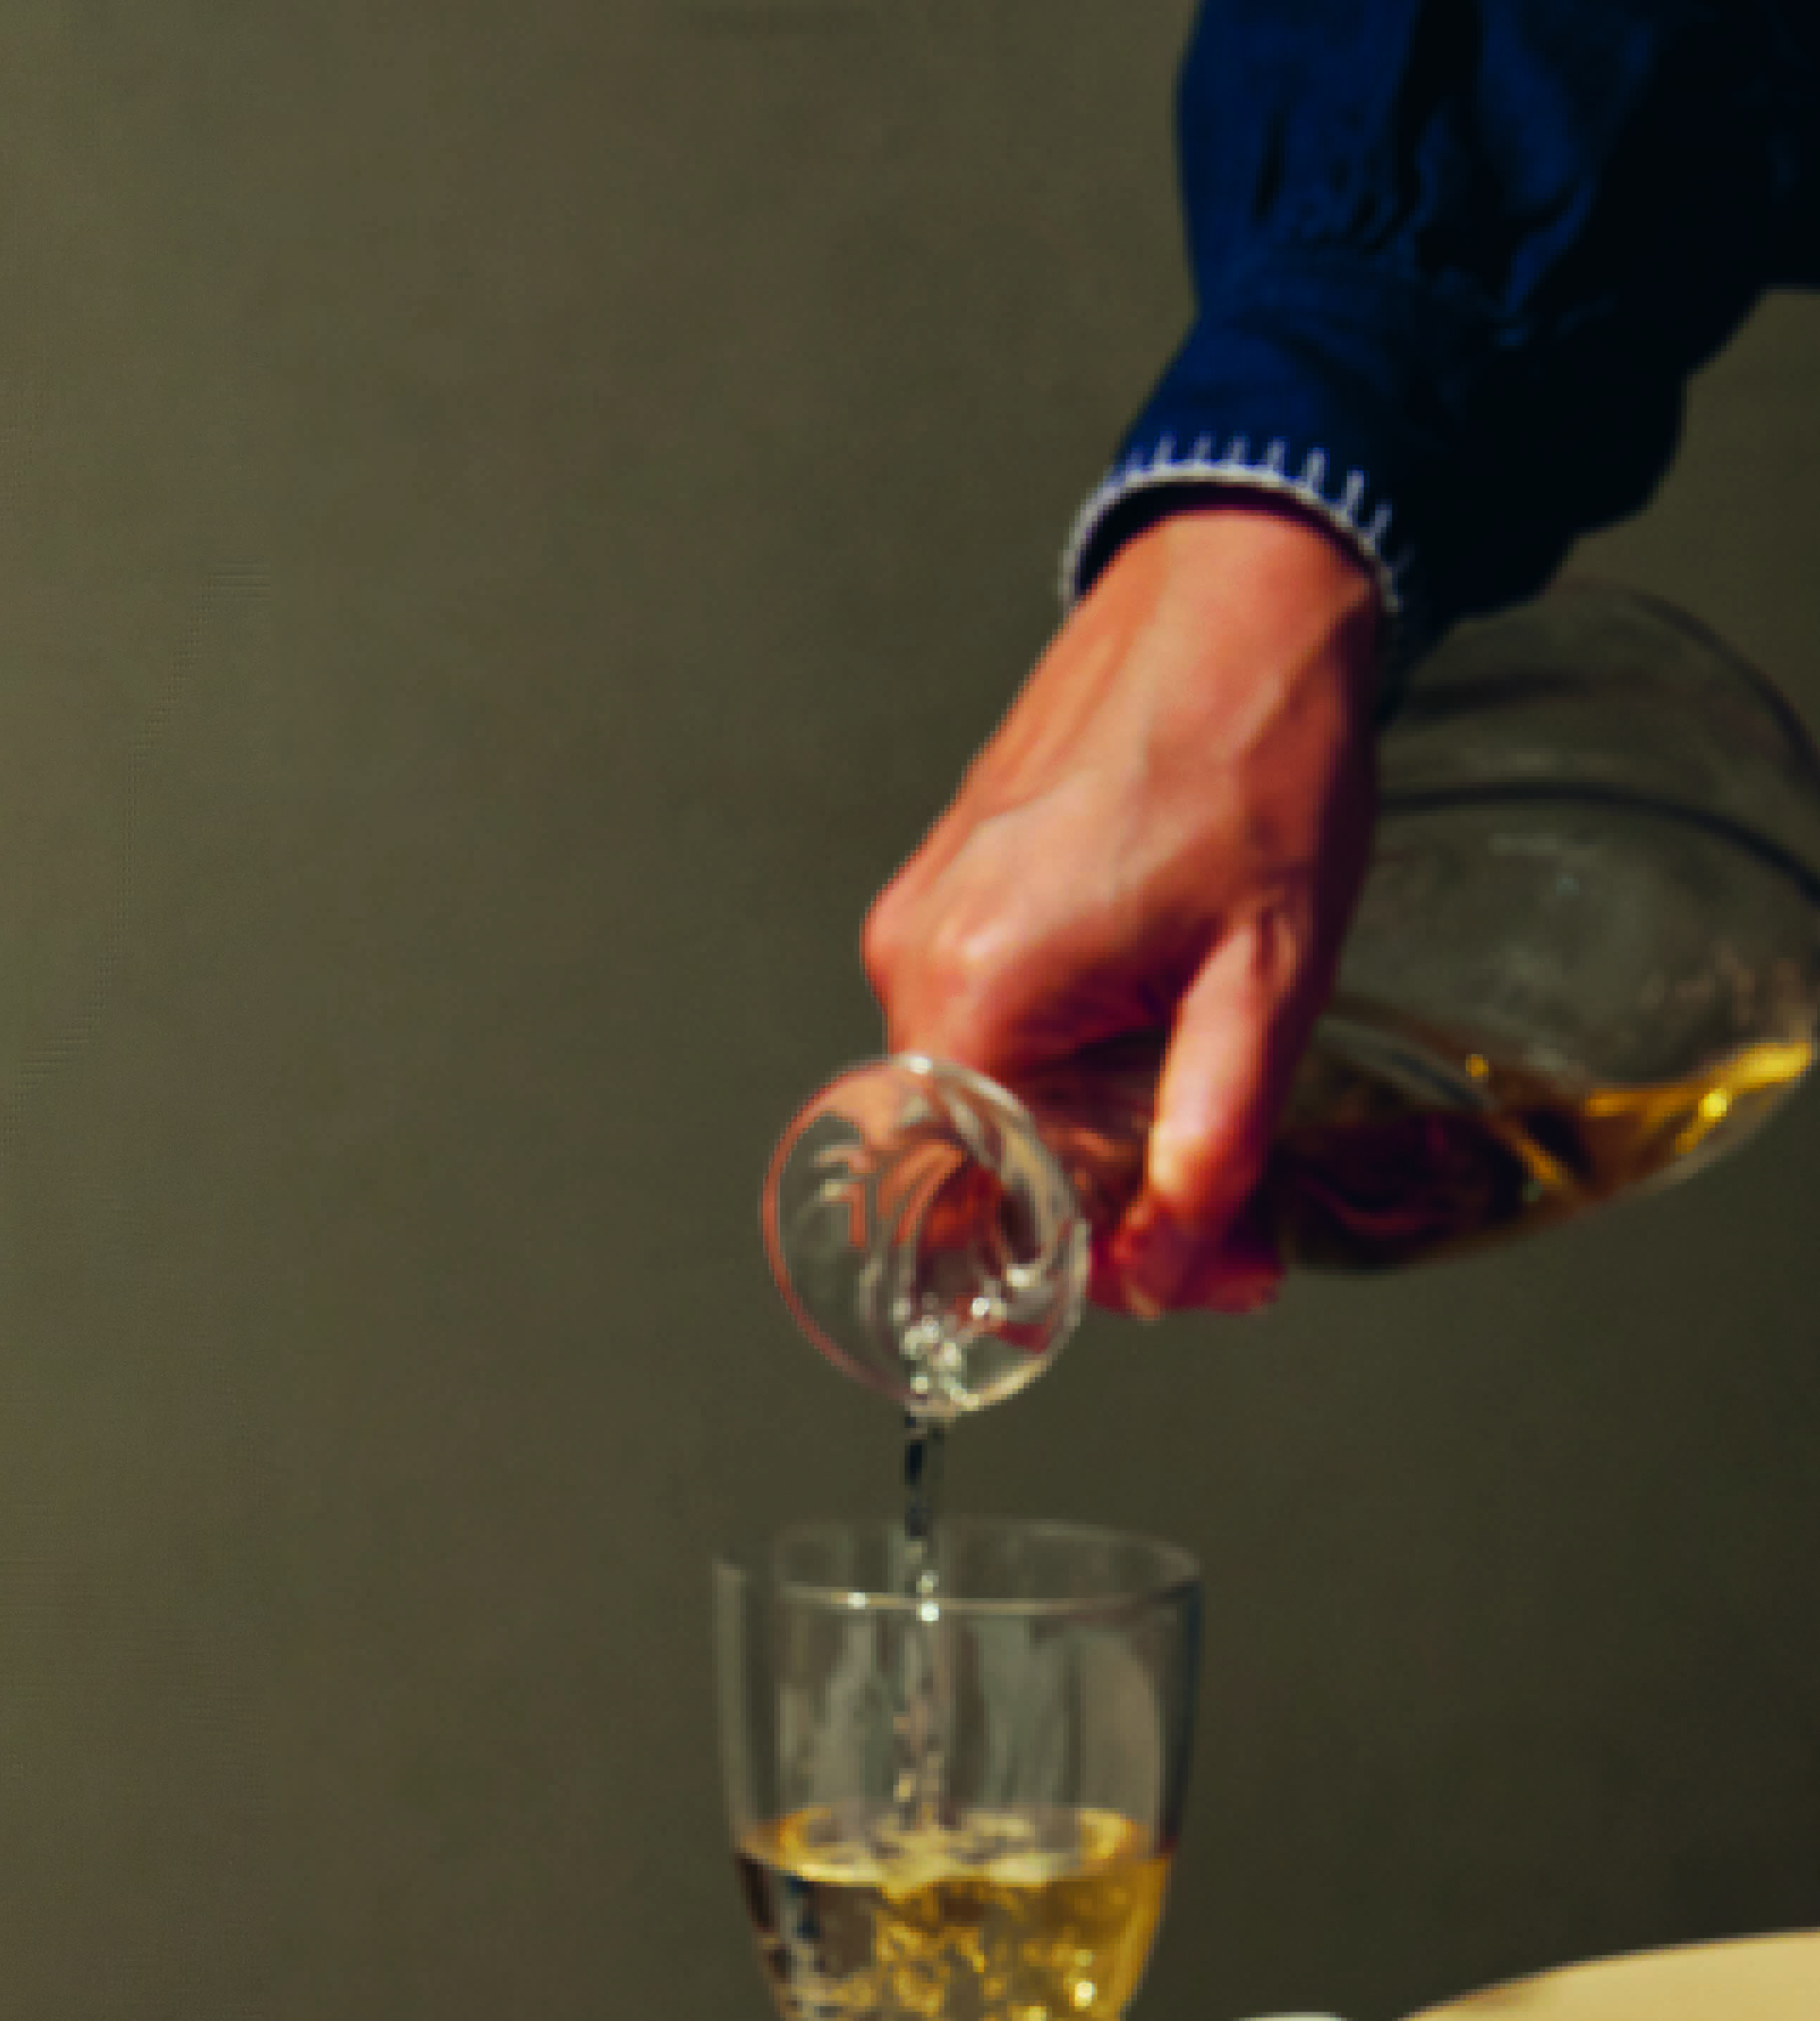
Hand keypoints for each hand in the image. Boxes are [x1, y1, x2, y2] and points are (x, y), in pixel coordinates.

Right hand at [861, 508, 1384, 1314]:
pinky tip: (1147, 1019)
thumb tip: (1177, 1273)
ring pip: (977, 1095)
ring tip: (1194, 1093)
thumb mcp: (1269, 978)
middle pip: (969, 1164)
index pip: (961, 1213)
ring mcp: (918, 913)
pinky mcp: (941, 881)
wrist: (1244, 581)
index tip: (1175, 1275)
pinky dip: (1057, 1055)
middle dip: (1090, 1211)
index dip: (1066, 1274)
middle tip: (1222, 1217)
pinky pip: (980, 1018)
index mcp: (975, 992)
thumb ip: (1213, 1141)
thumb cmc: (1260, 747)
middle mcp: (915, 957)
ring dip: (1077, 1131)